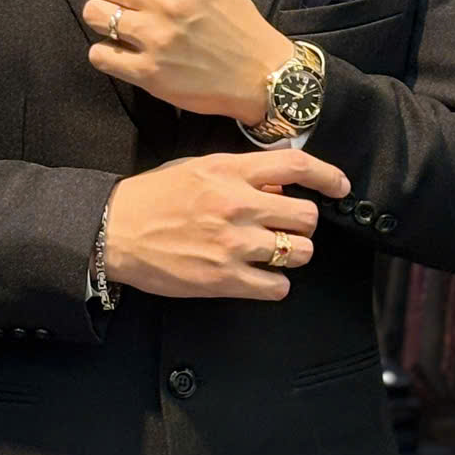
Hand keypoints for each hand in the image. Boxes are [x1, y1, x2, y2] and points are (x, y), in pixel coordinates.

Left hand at [83, 0, 287, 122]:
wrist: (259, 73)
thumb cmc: (232, 19)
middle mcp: (167, 0)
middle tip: (125, 2)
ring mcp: (156, 38)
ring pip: (93, 14)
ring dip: (103, 19)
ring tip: (124, 27)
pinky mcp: (148, 73)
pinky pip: (98, 55)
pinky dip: (106, 54)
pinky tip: (125, 52)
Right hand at [102, 151, 350, 301]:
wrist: (114, 231)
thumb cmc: (152, 198)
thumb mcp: (197, 167)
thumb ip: (240, 173)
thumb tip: (280, 185)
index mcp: (230, 171)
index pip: (297, 167)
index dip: (328, 176)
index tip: (340, 187)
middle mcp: (237, 205)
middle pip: (306, 217)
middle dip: (303, 225)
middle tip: (287, 229)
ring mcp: (232, 244)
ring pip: (298, 253)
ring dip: (292, 255)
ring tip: (272, 254)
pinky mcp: (223, 279)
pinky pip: (276, 287)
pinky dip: (274, 285)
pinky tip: (259, 278)